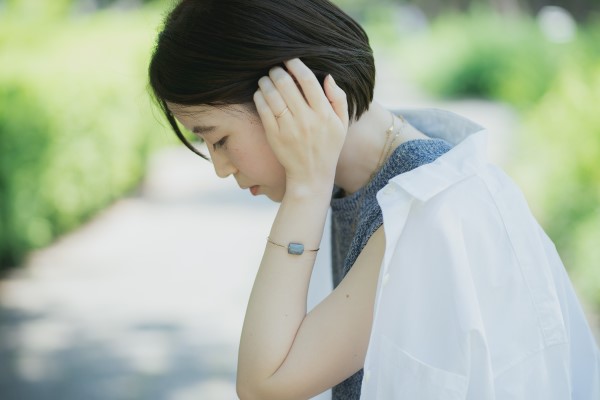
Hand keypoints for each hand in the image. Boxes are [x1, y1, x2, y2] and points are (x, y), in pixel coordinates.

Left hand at [253, 58, 348, 197]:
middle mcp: (306, 119)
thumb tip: (328, 77)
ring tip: (266, 79)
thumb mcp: (342, 124)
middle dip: (277, 71)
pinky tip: (261, 93)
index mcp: (324, 114)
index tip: (290, 60)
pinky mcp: (274, 136)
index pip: (308, 80)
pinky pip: (263, 109)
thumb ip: (339, 99)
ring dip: (266, 81)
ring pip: (272, 94)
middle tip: (275, 69)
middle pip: (286, 84)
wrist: (312, 175)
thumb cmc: (328, 147)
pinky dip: (259, 96)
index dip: (296, 65)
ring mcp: (288, 128)